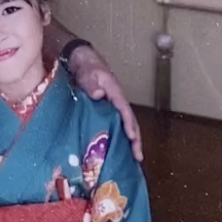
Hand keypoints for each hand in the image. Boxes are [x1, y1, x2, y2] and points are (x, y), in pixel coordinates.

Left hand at [65, 46, 142, 161]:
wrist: (83, 62)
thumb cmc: (88, 68)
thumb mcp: (89, 72)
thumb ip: (92, 82)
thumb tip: (99, 94)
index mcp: (115, 93)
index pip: (125, 111)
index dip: (129, 124)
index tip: (132, 138)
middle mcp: (118, 102)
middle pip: (130, 122)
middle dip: (136, 140)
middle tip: (138, 157)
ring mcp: (113, 108)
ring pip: (124, 126)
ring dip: (129, 142)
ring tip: (132, 159)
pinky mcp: (107, 112)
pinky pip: (116, 126)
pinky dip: (119, 138)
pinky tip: (118, 151)